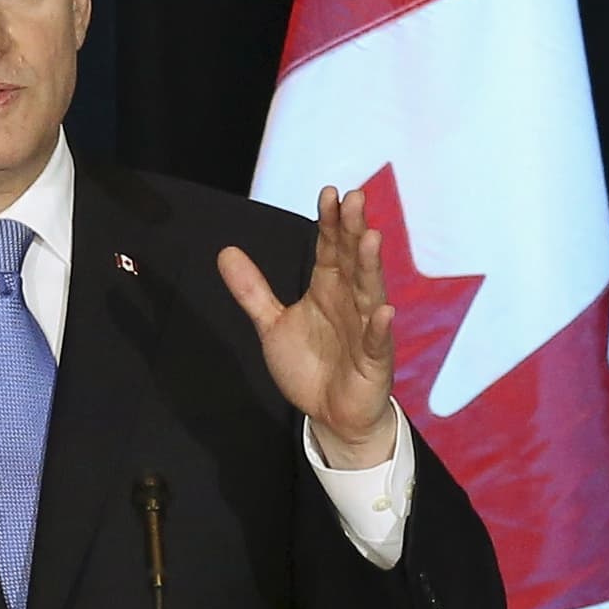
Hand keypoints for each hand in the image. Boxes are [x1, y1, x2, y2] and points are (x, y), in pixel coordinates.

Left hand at [216, 186, 398, 468]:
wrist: (331, 415)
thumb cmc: (310, 365)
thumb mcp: (272, 325)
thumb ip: (252, 290)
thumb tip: (225, 251)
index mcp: (328, 289)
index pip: (330, 248)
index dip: (329, 222)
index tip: (329, 193)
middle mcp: (349, 302)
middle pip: (352, 260)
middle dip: (352, 230)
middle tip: (354, 198)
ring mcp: (365, 330)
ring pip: (368, 292)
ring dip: (371, 265)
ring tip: (371, 237)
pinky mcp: (373, 361)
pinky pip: (377, 341)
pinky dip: (379, 326)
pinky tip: (382, 310)